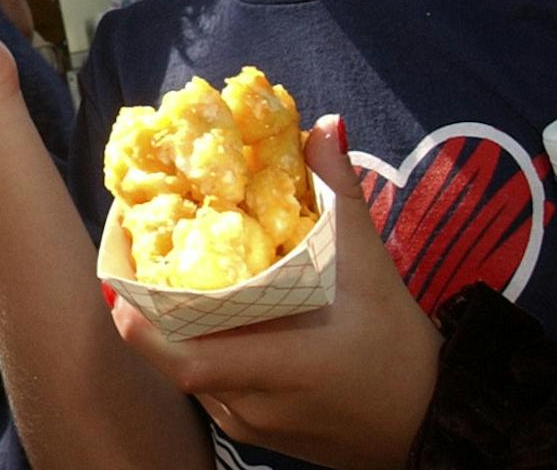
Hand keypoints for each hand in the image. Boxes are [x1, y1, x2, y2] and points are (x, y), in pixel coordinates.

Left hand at [110, 117, 439, 469]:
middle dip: (143, 302)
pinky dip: (193, 343)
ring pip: (182, 369)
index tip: (123, 257)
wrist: (433, 423)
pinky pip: (205, 383)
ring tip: (157, 264)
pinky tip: (195, 305)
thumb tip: (325, 126)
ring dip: (165, 323)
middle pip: (168, 356)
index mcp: (278, 370)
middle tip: (136, 245)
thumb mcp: (372, 271)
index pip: (181, 356)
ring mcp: (248, 424)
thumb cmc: (401, 352)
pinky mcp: (251, 430)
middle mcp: (250, 406)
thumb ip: (343, 198)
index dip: (138, 311)